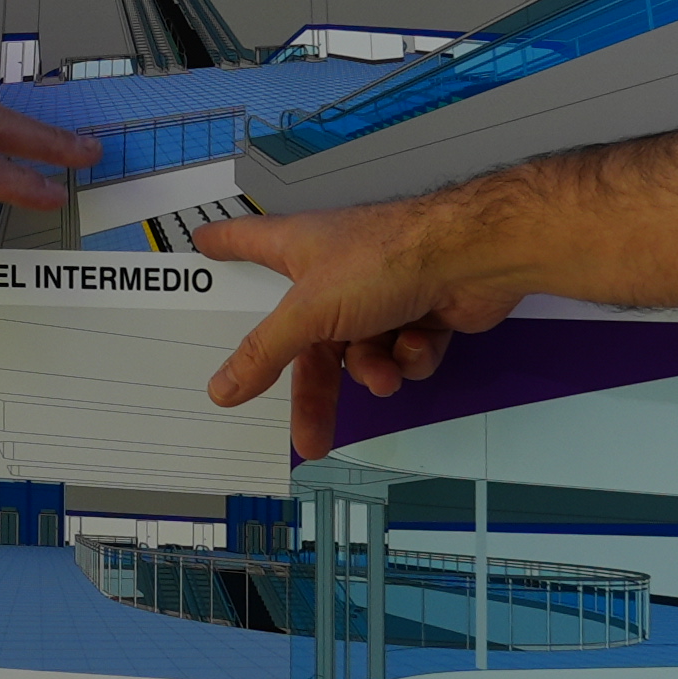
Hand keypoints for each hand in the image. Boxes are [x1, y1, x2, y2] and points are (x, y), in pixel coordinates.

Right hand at [189, 205, 513, 457]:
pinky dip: (409, 358)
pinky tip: (417, 341)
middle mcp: (336, 271)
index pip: (248, 242)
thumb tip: (223, 385)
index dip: (224, 244)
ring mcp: (380, 293)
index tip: (203, 244)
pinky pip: (401, 356)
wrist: (473, 259)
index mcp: (299, 251)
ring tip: (385, 368)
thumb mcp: (310, 313)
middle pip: (309, 340)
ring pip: (362, 355)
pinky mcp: (419, 314)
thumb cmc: (393, 254)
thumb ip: (265, 353)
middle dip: (315, 389)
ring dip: (374, 370)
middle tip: (308, 436)